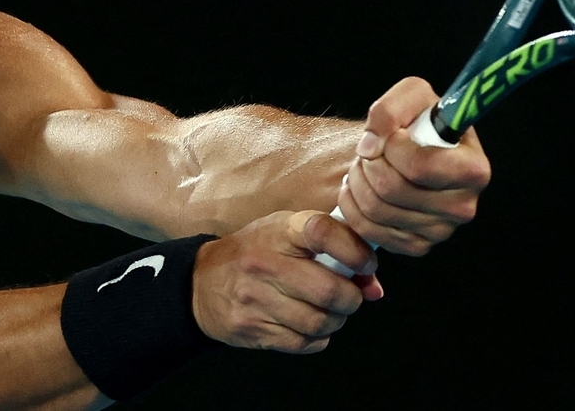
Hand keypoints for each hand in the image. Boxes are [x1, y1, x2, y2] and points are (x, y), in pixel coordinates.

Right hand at [191, 210, 382, 353]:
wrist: (201, 281)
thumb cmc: (256, 252)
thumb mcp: (287, 234)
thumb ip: (333, 249)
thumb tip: (374, 287)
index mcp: (279, 231)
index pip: (324, 231)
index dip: (355, 250)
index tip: (366, 264)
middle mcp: (264, 262)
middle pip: (329, 291)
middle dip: (351, 299)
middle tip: (349, 296)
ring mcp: (255, 298)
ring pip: (319, 322)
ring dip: (335, 321)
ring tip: (328, 311)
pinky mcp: (250, 328)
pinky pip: (303, 343)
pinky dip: (316, 338)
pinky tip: (307, 325)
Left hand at [335, 76, 490, 255]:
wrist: (411, 150)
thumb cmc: (418, 122)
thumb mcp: (412, 95)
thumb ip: (391, 108)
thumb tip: (373, 145)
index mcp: (473, 169)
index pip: (419, 167)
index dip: (393, 147)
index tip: (392, 135)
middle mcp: (463, 206)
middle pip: (392, 189)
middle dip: (369, 163)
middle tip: (371, 151)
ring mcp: (440, 231)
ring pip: (376, 209)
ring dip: (357, 180)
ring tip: (365, 165)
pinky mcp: (416, 245)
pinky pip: (368, 229)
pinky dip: (353, 204)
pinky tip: (362, 187)